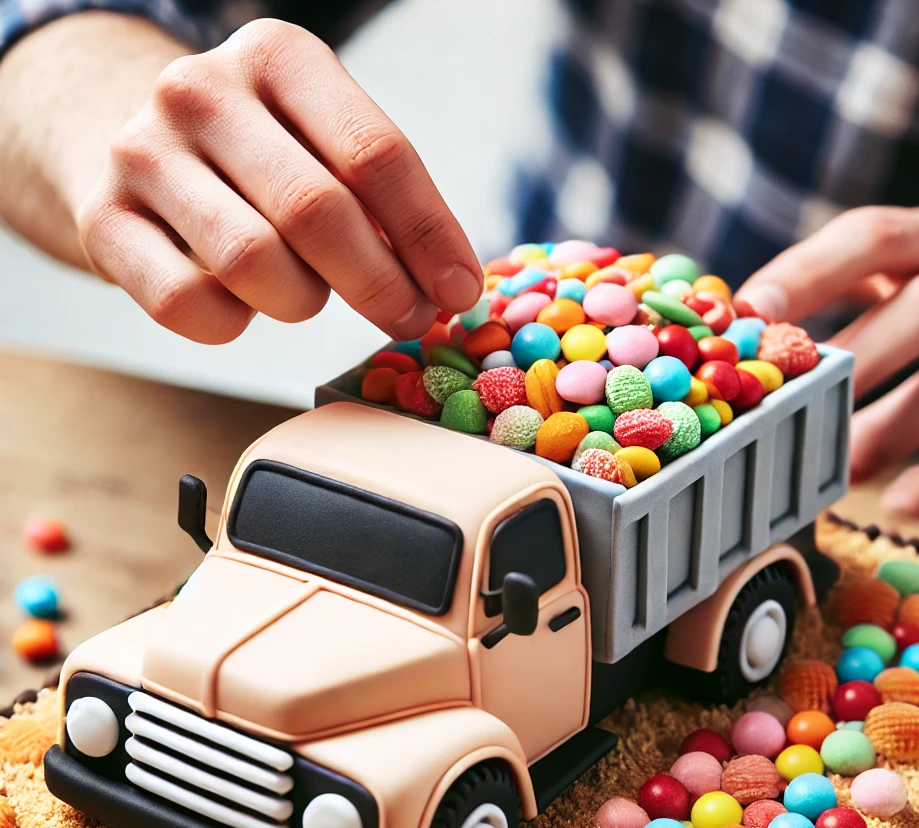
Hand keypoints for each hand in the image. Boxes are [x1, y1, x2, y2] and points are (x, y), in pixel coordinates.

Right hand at [76, 19, 481, 343]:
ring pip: (253, 263)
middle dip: (380, 284)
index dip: (430, 236)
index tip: (461, 294)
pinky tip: (242, 307)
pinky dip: (232, 325)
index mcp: (279, 57)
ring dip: (301, 300)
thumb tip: (452, 286)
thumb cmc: (258, 156)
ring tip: (305, 292)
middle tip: (408, 318)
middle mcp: (201, 91)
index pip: (375, 154)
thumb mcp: (321, 142)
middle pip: (316, 211)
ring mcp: (142, 152)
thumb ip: (381, 198)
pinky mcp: (103, 220)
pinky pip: (189, 305)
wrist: (125, 141)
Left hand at [735, 206, 918, 516]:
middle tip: (785, 407)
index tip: (746, 314)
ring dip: (887, 430)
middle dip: (851, 358)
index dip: (806, 272)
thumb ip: (838, 307)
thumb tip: (724, 339)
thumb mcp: (903, 306)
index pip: (875, 236)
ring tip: (834, 470)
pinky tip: (900, 502)